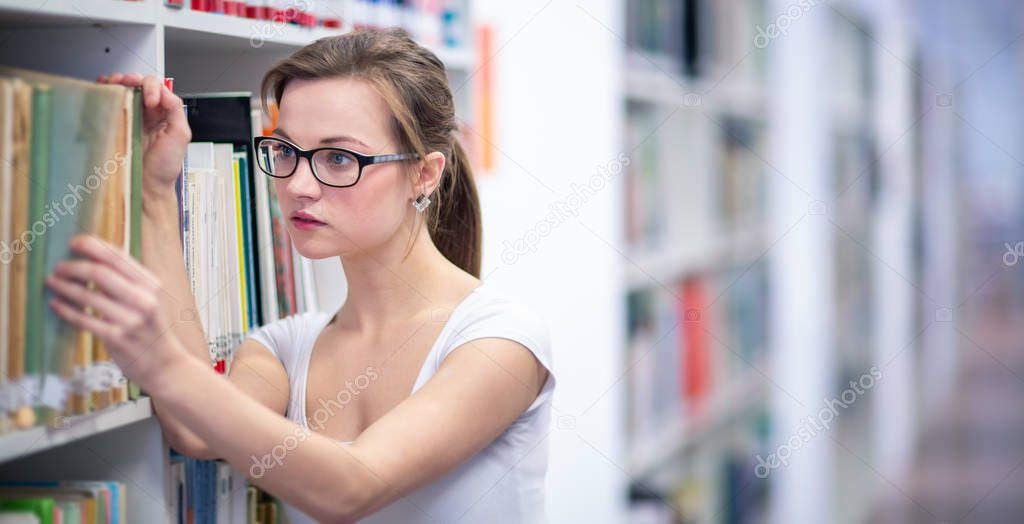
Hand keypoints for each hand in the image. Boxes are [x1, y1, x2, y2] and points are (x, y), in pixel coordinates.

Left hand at [45, 234, 186, 390]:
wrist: (166, 364)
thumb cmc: (153, 330)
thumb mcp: (150, 299)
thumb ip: (129, 281)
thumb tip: (95, 259)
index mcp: (151, 285)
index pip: (117, 257)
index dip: (92, 246)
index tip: (73, 242)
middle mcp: (143, 299)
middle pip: (99, 273)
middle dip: (73, 267)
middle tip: (58, 267)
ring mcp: (130, 320)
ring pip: (87, 296)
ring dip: (64, 287)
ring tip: (52, 282)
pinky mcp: (116, 338)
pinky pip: (83, 320)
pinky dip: (66, 310)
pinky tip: (56, 304)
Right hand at [98, 73, 191, 195]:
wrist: (145, 187)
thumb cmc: (164, 167)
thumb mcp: (180, 136)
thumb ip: (175, 110)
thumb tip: (164, 90)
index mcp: (164, 113)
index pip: (157, 88)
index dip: (152, 87)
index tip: (151, 102)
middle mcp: (146, 113)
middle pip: (137, 85)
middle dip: (132, 78)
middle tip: (126, 82)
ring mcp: (128, 118)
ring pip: (122, 90)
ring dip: (116, 81)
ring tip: (113, 83)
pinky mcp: (113, 124)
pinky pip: (108, 103)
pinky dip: (104, 92)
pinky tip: (102, 88)